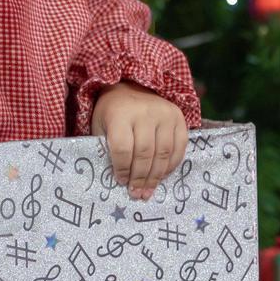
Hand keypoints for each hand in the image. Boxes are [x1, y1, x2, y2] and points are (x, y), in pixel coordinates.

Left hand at [91, 82, 187, 200]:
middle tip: (136, 193)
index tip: (121, 182)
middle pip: (144, 153)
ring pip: (163, 153)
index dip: (122, 169)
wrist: (131, 87)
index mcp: (120, 114)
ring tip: (148, 191)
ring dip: (156, 176)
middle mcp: (145, 111)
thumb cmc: (112, 113)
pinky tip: (162, 176)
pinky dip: (171, 165)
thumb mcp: (100, 127)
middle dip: (140, 178)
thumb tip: (118, 180)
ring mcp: (164, 113)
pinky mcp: (178, 117)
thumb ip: (105, 149)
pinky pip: (179, 146)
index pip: (122, 148)